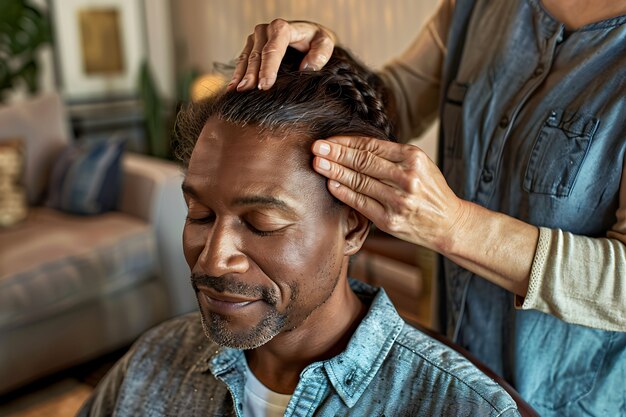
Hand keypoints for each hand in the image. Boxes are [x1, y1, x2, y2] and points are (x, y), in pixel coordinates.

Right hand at [228, 19, 335, 90]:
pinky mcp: (251, 45)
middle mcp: (265, 30)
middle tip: (247, 91)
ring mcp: (256, 37)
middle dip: (251, 74)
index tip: (265, 86)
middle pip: (256, 55)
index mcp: (282, 28)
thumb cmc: (315, 41)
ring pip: (246, 58)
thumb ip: (320, 54)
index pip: (272, 50)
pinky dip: (238, 74)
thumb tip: (307, 67)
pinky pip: (242, 60)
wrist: (308, 35)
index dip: (268, 69)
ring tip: (236, 91)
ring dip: (241, 75)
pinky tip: (233, 87)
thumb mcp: (324, 44)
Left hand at [312, 136, 538, 295]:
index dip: (346, 142)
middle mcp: (406, 178)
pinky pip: (361, 203)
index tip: (329, 140)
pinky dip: (344, 193)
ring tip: (317, 163)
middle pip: (363, 162)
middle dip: (335, 153)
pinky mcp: (390, 220)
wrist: (448, 223)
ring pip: (359, 181)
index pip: (372, 146)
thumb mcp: (419, 164)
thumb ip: (391, 155)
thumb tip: (353, 145)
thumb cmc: (429, 190)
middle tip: (316, 147)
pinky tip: (331, 184)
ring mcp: (398, 200)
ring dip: (334, 171)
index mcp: (413, 158)